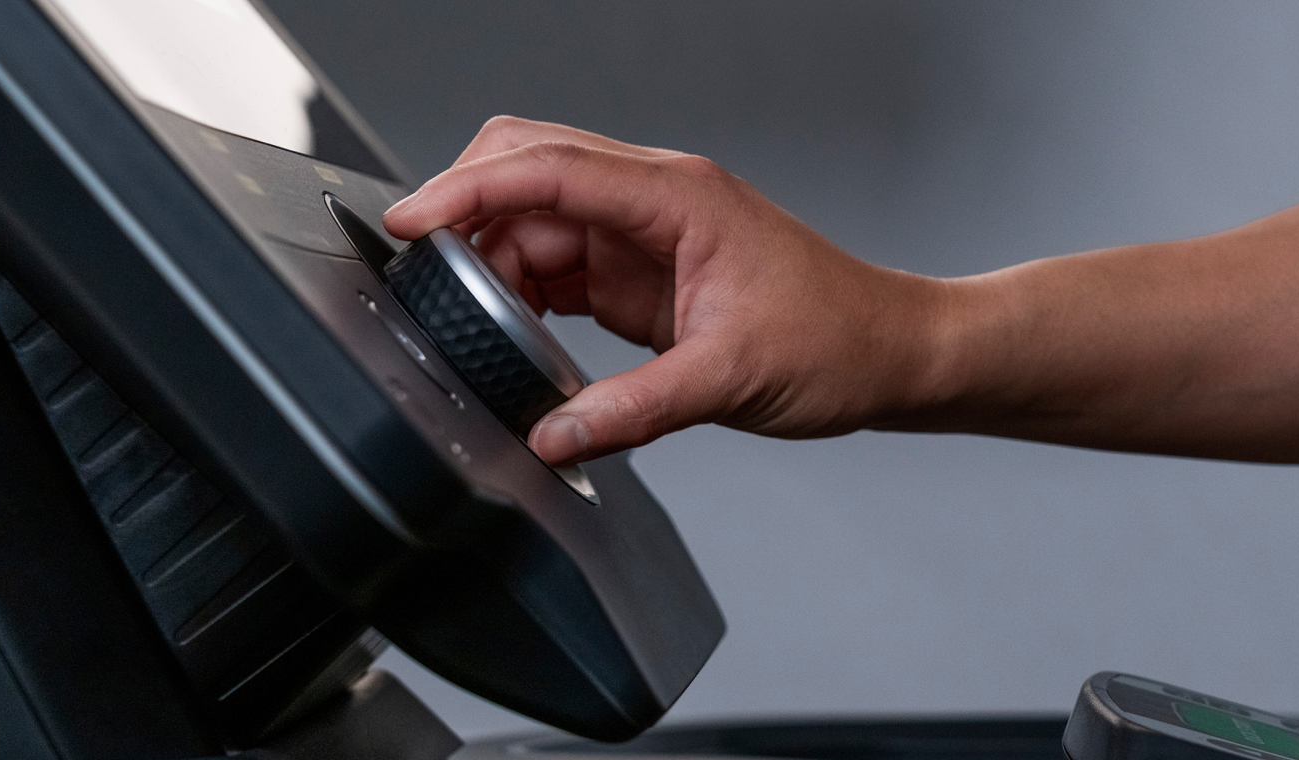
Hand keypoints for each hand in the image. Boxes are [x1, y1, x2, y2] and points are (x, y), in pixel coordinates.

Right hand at [384, 117, 947, 465]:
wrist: (888, 353)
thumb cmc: (836, 339)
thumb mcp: (730, 378)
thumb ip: (634, 410)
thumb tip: (552, 436)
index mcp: (676, 197)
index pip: (549, 168)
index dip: (467, 189)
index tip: (410, 223)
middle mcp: (654, 201)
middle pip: (530, 170)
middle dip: (466, 209)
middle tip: (421, 275)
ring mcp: (645, 236)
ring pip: (538, 220)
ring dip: (492, 259)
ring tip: (463, 319)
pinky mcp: (642, 275)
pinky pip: (561, 266)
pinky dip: (523, 290)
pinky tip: (506, 329)